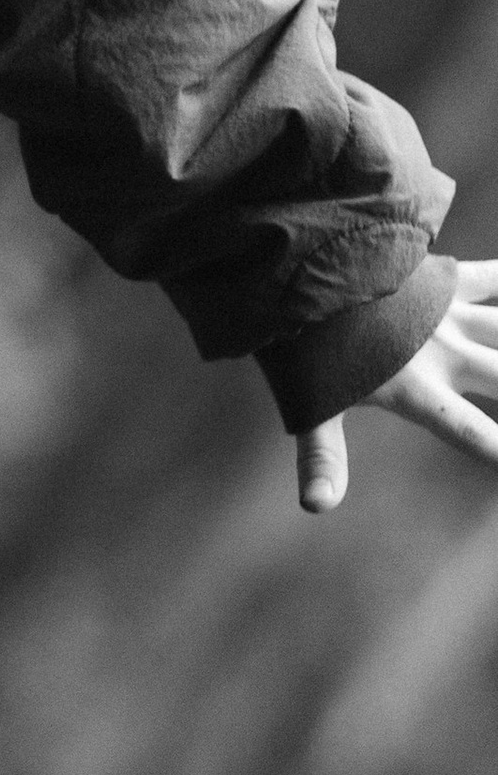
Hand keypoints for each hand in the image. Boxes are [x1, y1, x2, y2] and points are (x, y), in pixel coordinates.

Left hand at [298, 262, 497, 509]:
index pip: (473, 434)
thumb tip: (314, 508)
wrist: (296, 267)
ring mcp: (450, 315)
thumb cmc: (303, 344)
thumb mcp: (312, 405)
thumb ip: (322, 458)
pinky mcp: (446, 280)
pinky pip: (497, 278)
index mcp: (419, 390)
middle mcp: (446, 354)